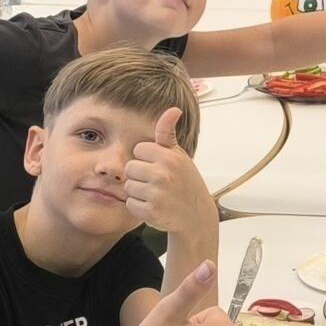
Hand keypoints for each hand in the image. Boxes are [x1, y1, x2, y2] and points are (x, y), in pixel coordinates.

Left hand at [123, 107, 212, 233]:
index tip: (159, 167)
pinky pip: (130, 204)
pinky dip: (139, 207)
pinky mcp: (151, 212)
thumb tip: (173, 109)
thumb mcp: (180, 156)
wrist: (197, 216)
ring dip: (138, 192)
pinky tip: (154, 206)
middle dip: (140, 175)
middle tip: (156, 183)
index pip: (139, 149)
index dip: (147, 158)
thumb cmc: (186, 182)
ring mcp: (156, 194)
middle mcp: (163, 174)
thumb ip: (168, 133)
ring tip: (156, 195)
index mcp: (170, 157)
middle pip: (130, 167)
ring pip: (128, 186)